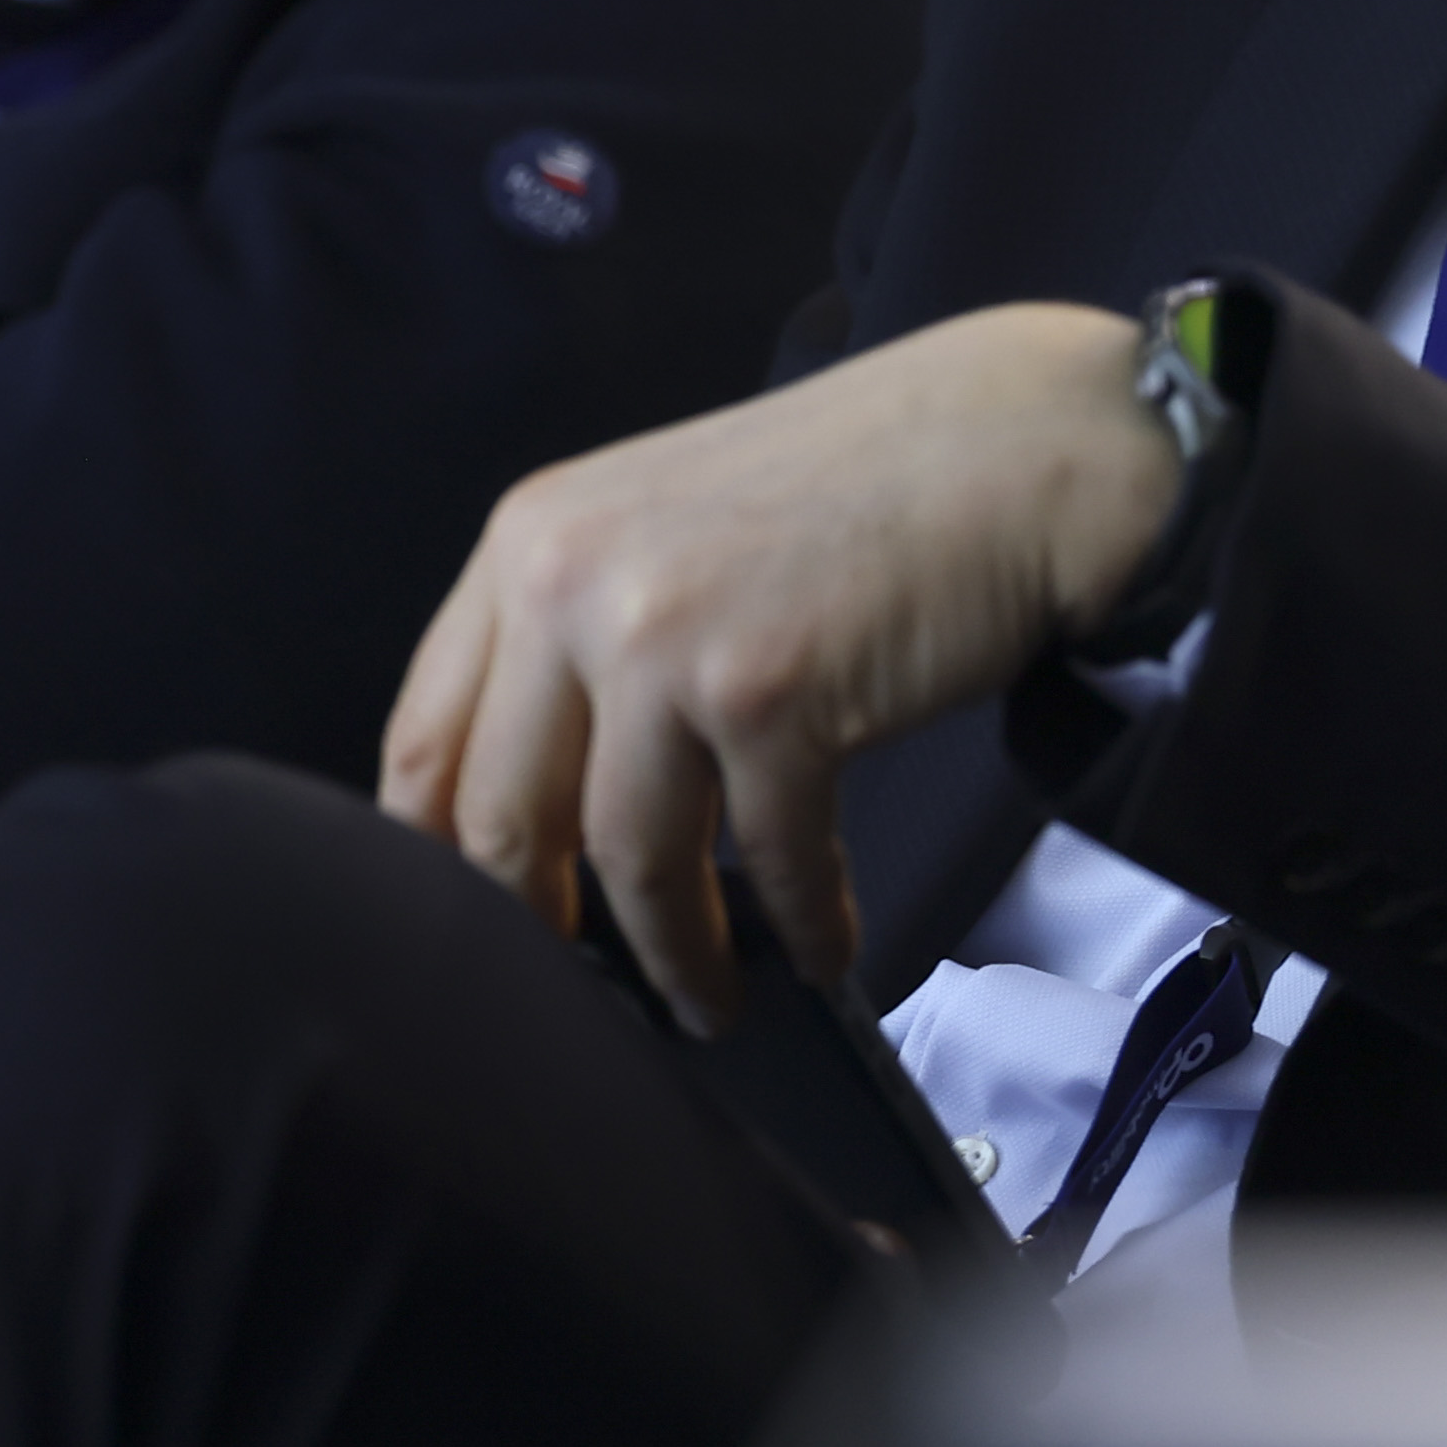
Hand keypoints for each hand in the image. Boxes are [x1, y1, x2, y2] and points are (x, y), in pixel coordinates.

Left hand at [381, 305, 1181, 1027]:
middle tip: (590, 993)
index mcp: (530, 540)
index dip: (441, 863)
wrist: (1019, 442)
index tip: (484, 926)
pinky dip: (799, 925)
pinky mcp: (771, 693)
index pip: (426, 740)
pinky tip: (822, 949)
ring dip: (675, 957)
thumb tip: (536, 806)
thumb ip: (581, 631)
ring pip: (628, 861)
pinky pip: (767, 858)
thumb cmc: (862, 489)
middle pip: (505, 821)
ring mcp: (668, 637)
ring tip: (710, 1004)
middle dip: (547, 935)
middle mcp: (573, 581)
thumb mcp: (666, 524)